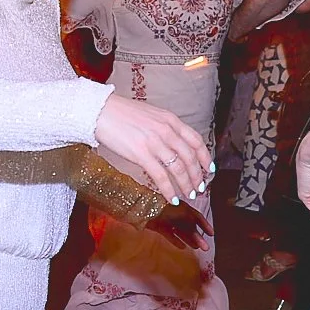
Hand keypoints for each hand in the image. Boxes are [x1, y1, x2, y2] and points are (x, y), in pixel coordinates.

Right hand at [93, 94, 210, 204]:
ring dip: (186, 184)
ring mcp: (154, 142)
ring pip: (178, 168)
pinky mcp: (141, 154)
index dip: (205, 157)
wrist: (100, 111)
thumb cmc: (122, 114)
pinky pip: (161, 177)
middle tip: (199, 188)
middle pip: (190, 158)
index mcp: (170, 120)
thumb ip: (164, 127)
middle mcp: (166, 131)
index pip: (196, 141)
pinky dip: (169, 190)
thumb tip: (173, 144)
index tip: (209, 170)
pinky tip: (172, 199)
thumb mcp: (151, 115)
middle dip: (197, 176)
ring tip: (189, 195)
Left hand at [143, 200, 210, 249]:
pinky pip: (169, 234)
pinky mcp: (158, 226)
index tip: (212, 233)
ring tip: (196, 248)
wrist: (144, 207)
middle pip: (189, 226)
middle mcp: (176, 213)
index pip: (197, 216)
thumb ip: (190, 222)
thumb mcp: (182, 213)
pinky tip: (182, 247)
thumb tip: (197, 231)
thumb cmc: (164, 207)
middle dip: (198, 236)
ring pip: (180, 231)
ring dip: (189, 239)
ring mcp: (167, 219)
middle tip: (205, 247)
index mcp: (183, 206)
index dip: (205, 225)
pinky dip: (176, 241)